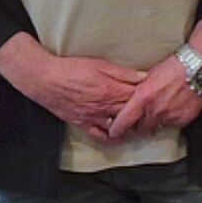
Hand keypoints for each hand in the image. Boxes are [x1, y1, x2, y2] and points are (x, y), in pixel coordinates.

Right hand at [0, 33, 144, 142]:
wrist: (45, 80)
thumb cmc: (71, 69)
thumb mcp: (100, 64)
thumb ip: (123, 73)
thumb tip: (144, 76)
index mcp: (111, 90)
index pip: (137, 97)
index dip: (148, 96)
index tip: (156, 96)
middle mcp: (104, 106)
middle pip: (130, 113)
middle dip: (143, 113)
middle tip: (154, 113)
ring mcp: (93, 116)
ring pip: (118, 125)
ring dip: (130, 126)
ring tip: (142, 126)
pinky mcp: (81, 123)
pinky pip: (98, 135)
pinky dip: (110, 138)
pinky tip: (119, 138)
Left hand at [108, 23, 201, 141]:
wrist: (198, 66)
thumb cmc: (174, 66)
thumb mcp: (148, 77)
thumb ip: (139, 94)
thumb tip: (132, 103)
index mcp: (143, 98)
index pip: (124, 121)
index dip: (117, 128)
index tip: (114, 132)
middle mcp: (155, 110)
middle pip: (141, 128)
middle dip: (141, 125)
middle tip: (144, 119)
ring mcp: (170, 116)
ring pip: (158, 127)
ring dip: (158, 121)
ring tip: (164, 108)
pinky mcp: (184, 118)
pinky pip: (174, 124)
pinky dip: (172, 119)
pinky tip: (176, 106)